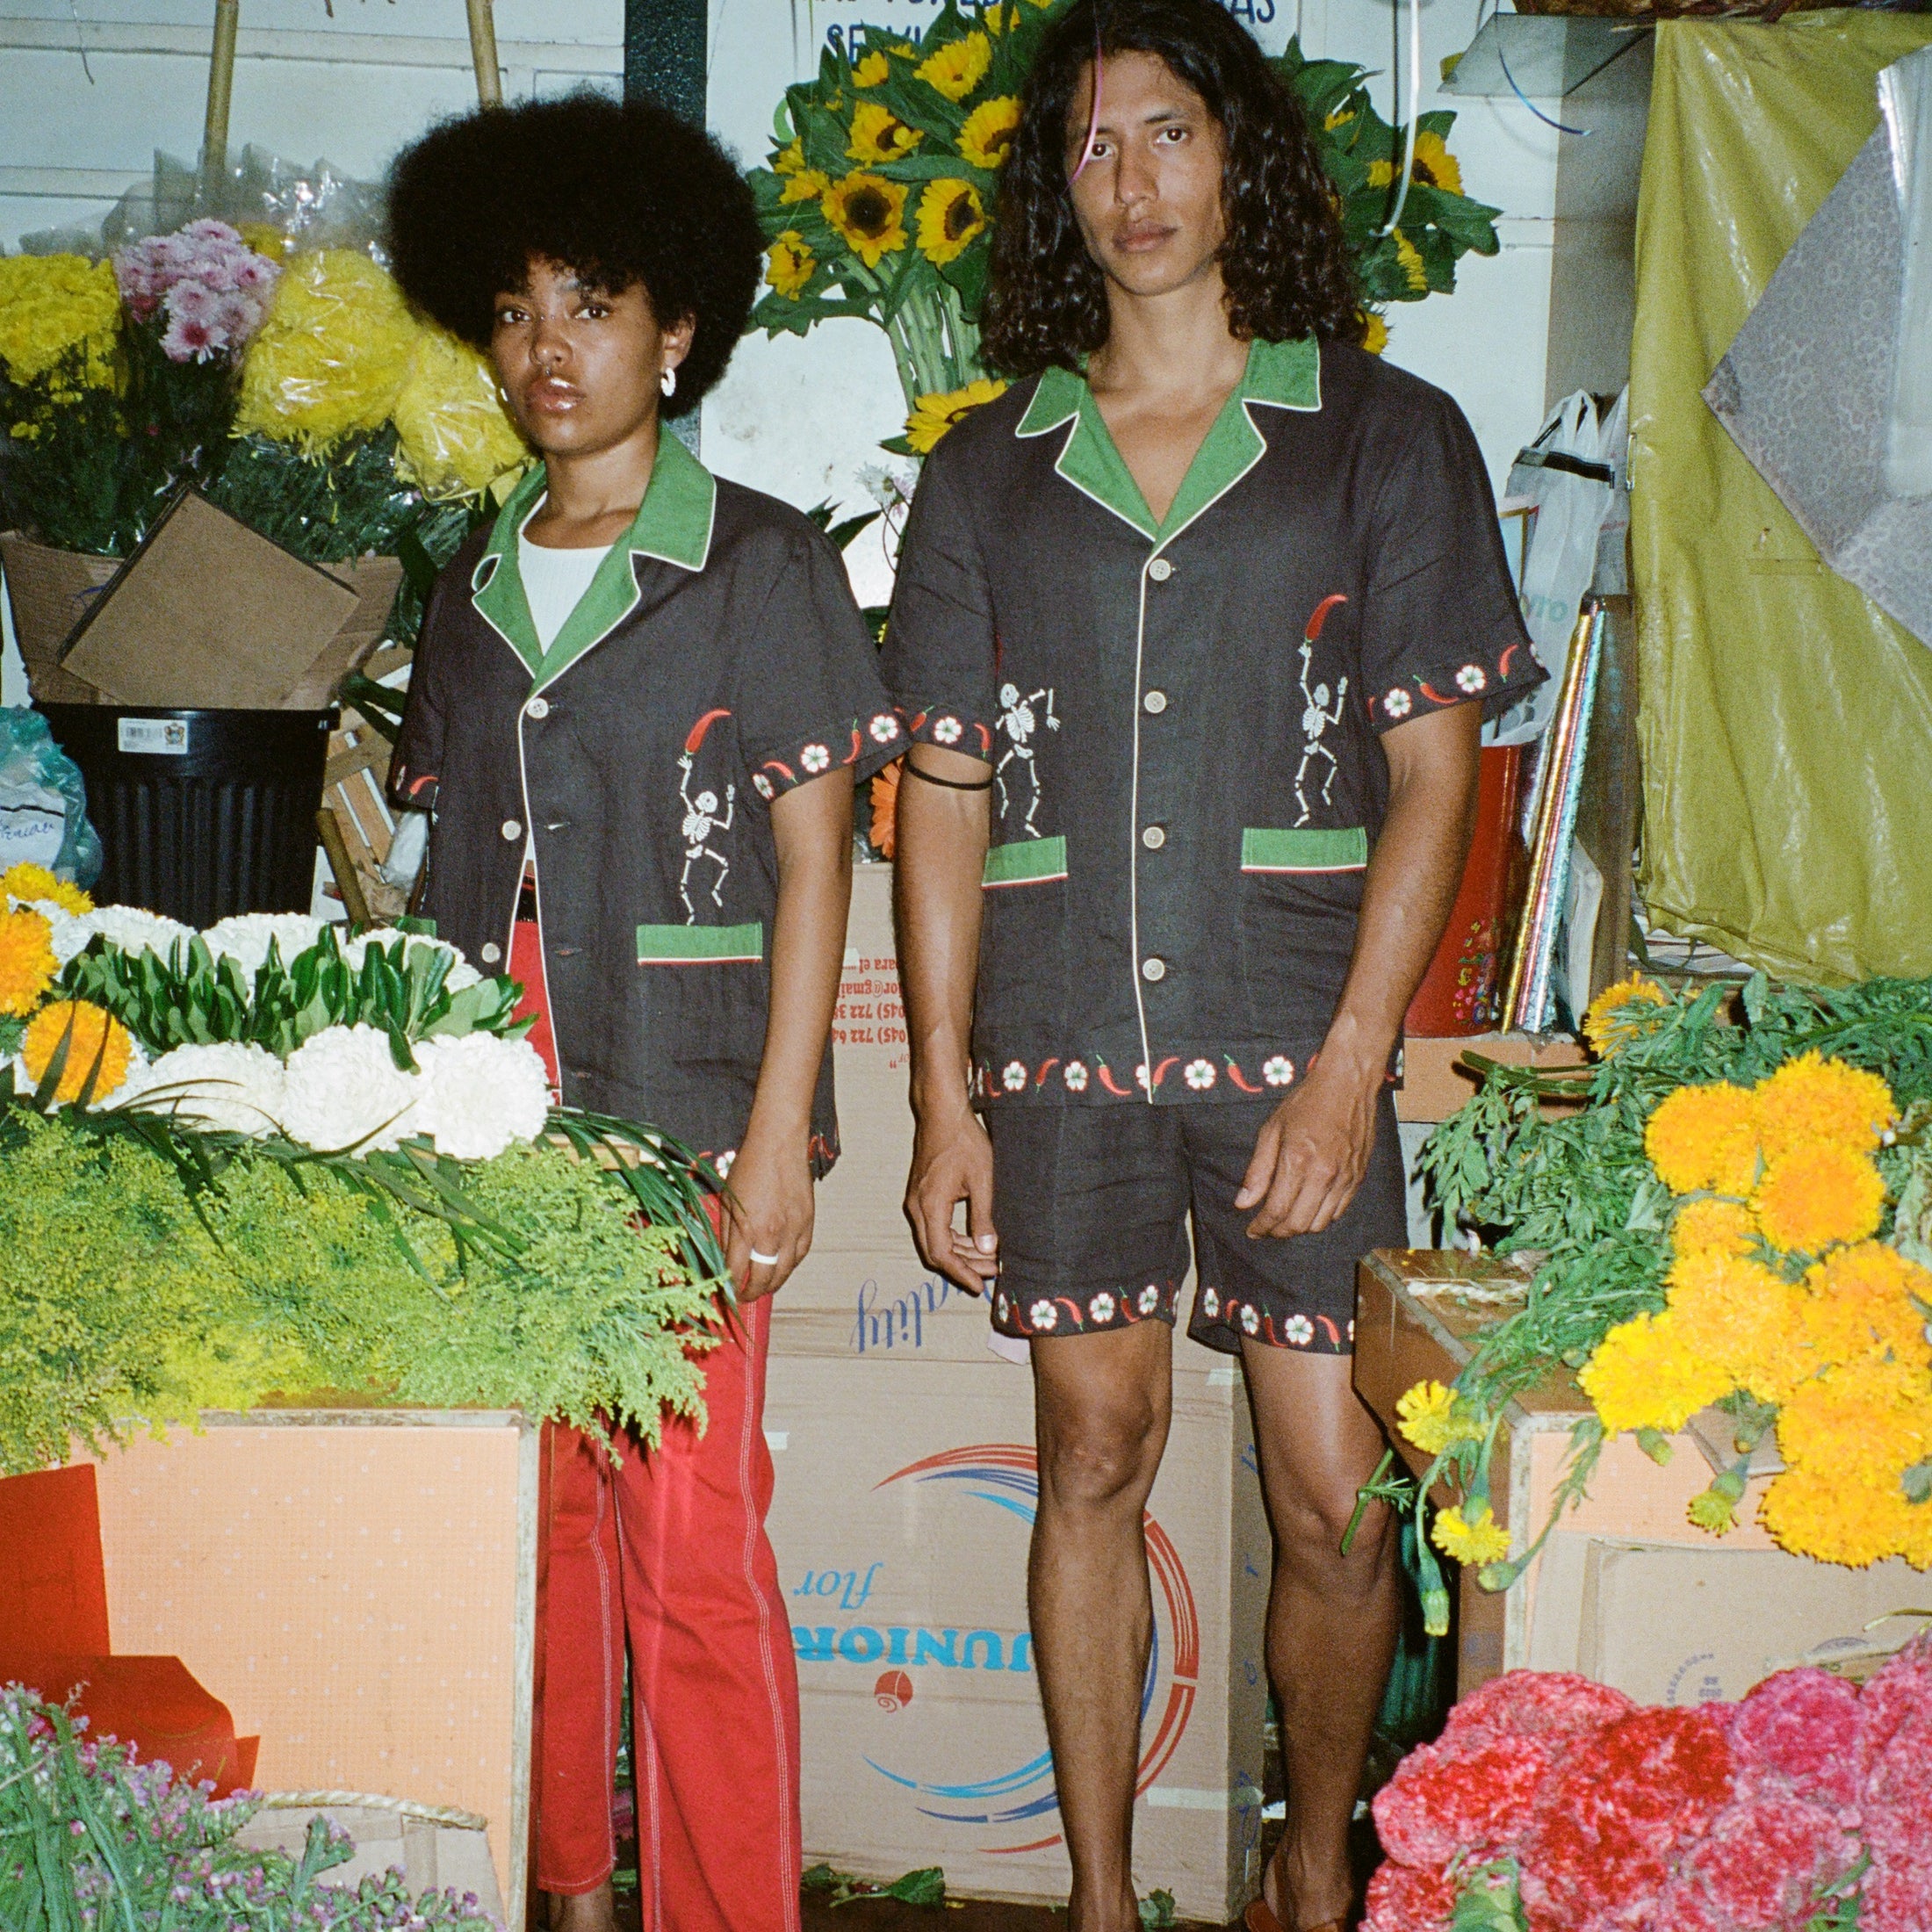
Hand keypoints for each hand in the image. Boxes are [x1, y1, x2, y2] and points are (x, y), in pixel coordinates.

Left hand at [720, 1128, 813, 1302]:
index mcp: (747, 1228)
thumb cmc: (748, 1168)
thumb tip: (725, 1259)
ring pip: (785, 1271)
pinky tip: (782, 1267)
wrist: (779, 1145)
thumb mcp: (728, 1201)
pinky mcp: (808, 1223)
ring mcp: (793, 1230)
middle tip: (744, 1296)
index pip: (737, 1272)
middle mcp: (772, 1234)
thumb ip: (727, 1233)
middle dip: (751, 1293)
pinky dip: (790, 1266)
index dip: (731, 1286)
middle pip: (763, 1278)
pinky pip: (800, 1254)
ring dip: (772, 1284)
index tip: (726, 1291)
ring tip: (762, 1287)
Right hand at [904, 1099, 998, 1294]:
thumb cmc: (964, 1141)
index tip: (980, 1286)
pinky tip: (975, 1238)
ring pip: (934, 1239)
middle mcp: (917, 1207)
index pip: (941, 1253)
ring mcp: (916, 1200)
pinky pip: (934, 1226)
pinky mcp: (922, 1194)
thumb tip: (988, 1249)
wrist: (942, 1113)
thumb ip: (983, 1217)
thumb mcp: (982, 1179)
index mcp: (931, 1205)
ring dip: (960, 1252)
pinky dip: (954, 1237)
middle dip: (964, 1265)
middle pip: (935, 1251)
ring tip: (989, 1257)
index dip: (961, 1273)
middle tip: (992, 1272)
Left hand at [1234, 1051, 1381, 1237]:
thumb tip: (1243, 1203)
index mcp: (1298, 1161)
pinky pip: (1339, 1211)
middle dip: (1278, 1232)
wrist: (1347, 1084)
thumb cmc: (1306, 1103)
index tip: (1252, 1230)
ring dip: (1300, 1228)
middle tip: (1266, 1229)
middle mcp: (1324, 1175)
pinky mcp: (1358, 1177)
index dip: (1262, 1227)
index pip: (1277, 1210)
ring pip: (1320, 1223)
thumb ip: (1258, 1171)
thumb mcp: (1272, 1130)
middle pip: (1299, 1224)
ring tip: (1285, 1221)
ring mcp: (1345, 1178)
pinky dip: (1321, 1218)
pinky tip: (1308, 1209)